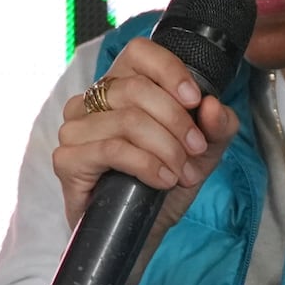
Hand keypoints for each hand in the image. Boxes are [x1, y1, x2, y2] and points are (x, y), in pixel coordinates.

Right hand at [52, 37, 240, 232]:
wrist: (141, 232)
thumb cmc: (166, 183)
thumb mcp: (204, 152)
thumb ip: (218, 126)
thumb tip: (213, 105)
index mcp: (121, 85)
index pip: (139, 51)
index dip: (170, 71)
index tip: (196, 101)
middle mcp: (91, 100)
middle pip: (137, 89)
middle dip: (177, 122)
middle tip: (196, 151)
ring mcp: (74, 129)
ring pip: (128, 121)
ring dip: (166, 149)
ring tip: (181, 173)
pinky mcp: (66, 160)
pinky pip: (112, 150)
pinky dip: (147, 165)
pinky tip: (163, 180)